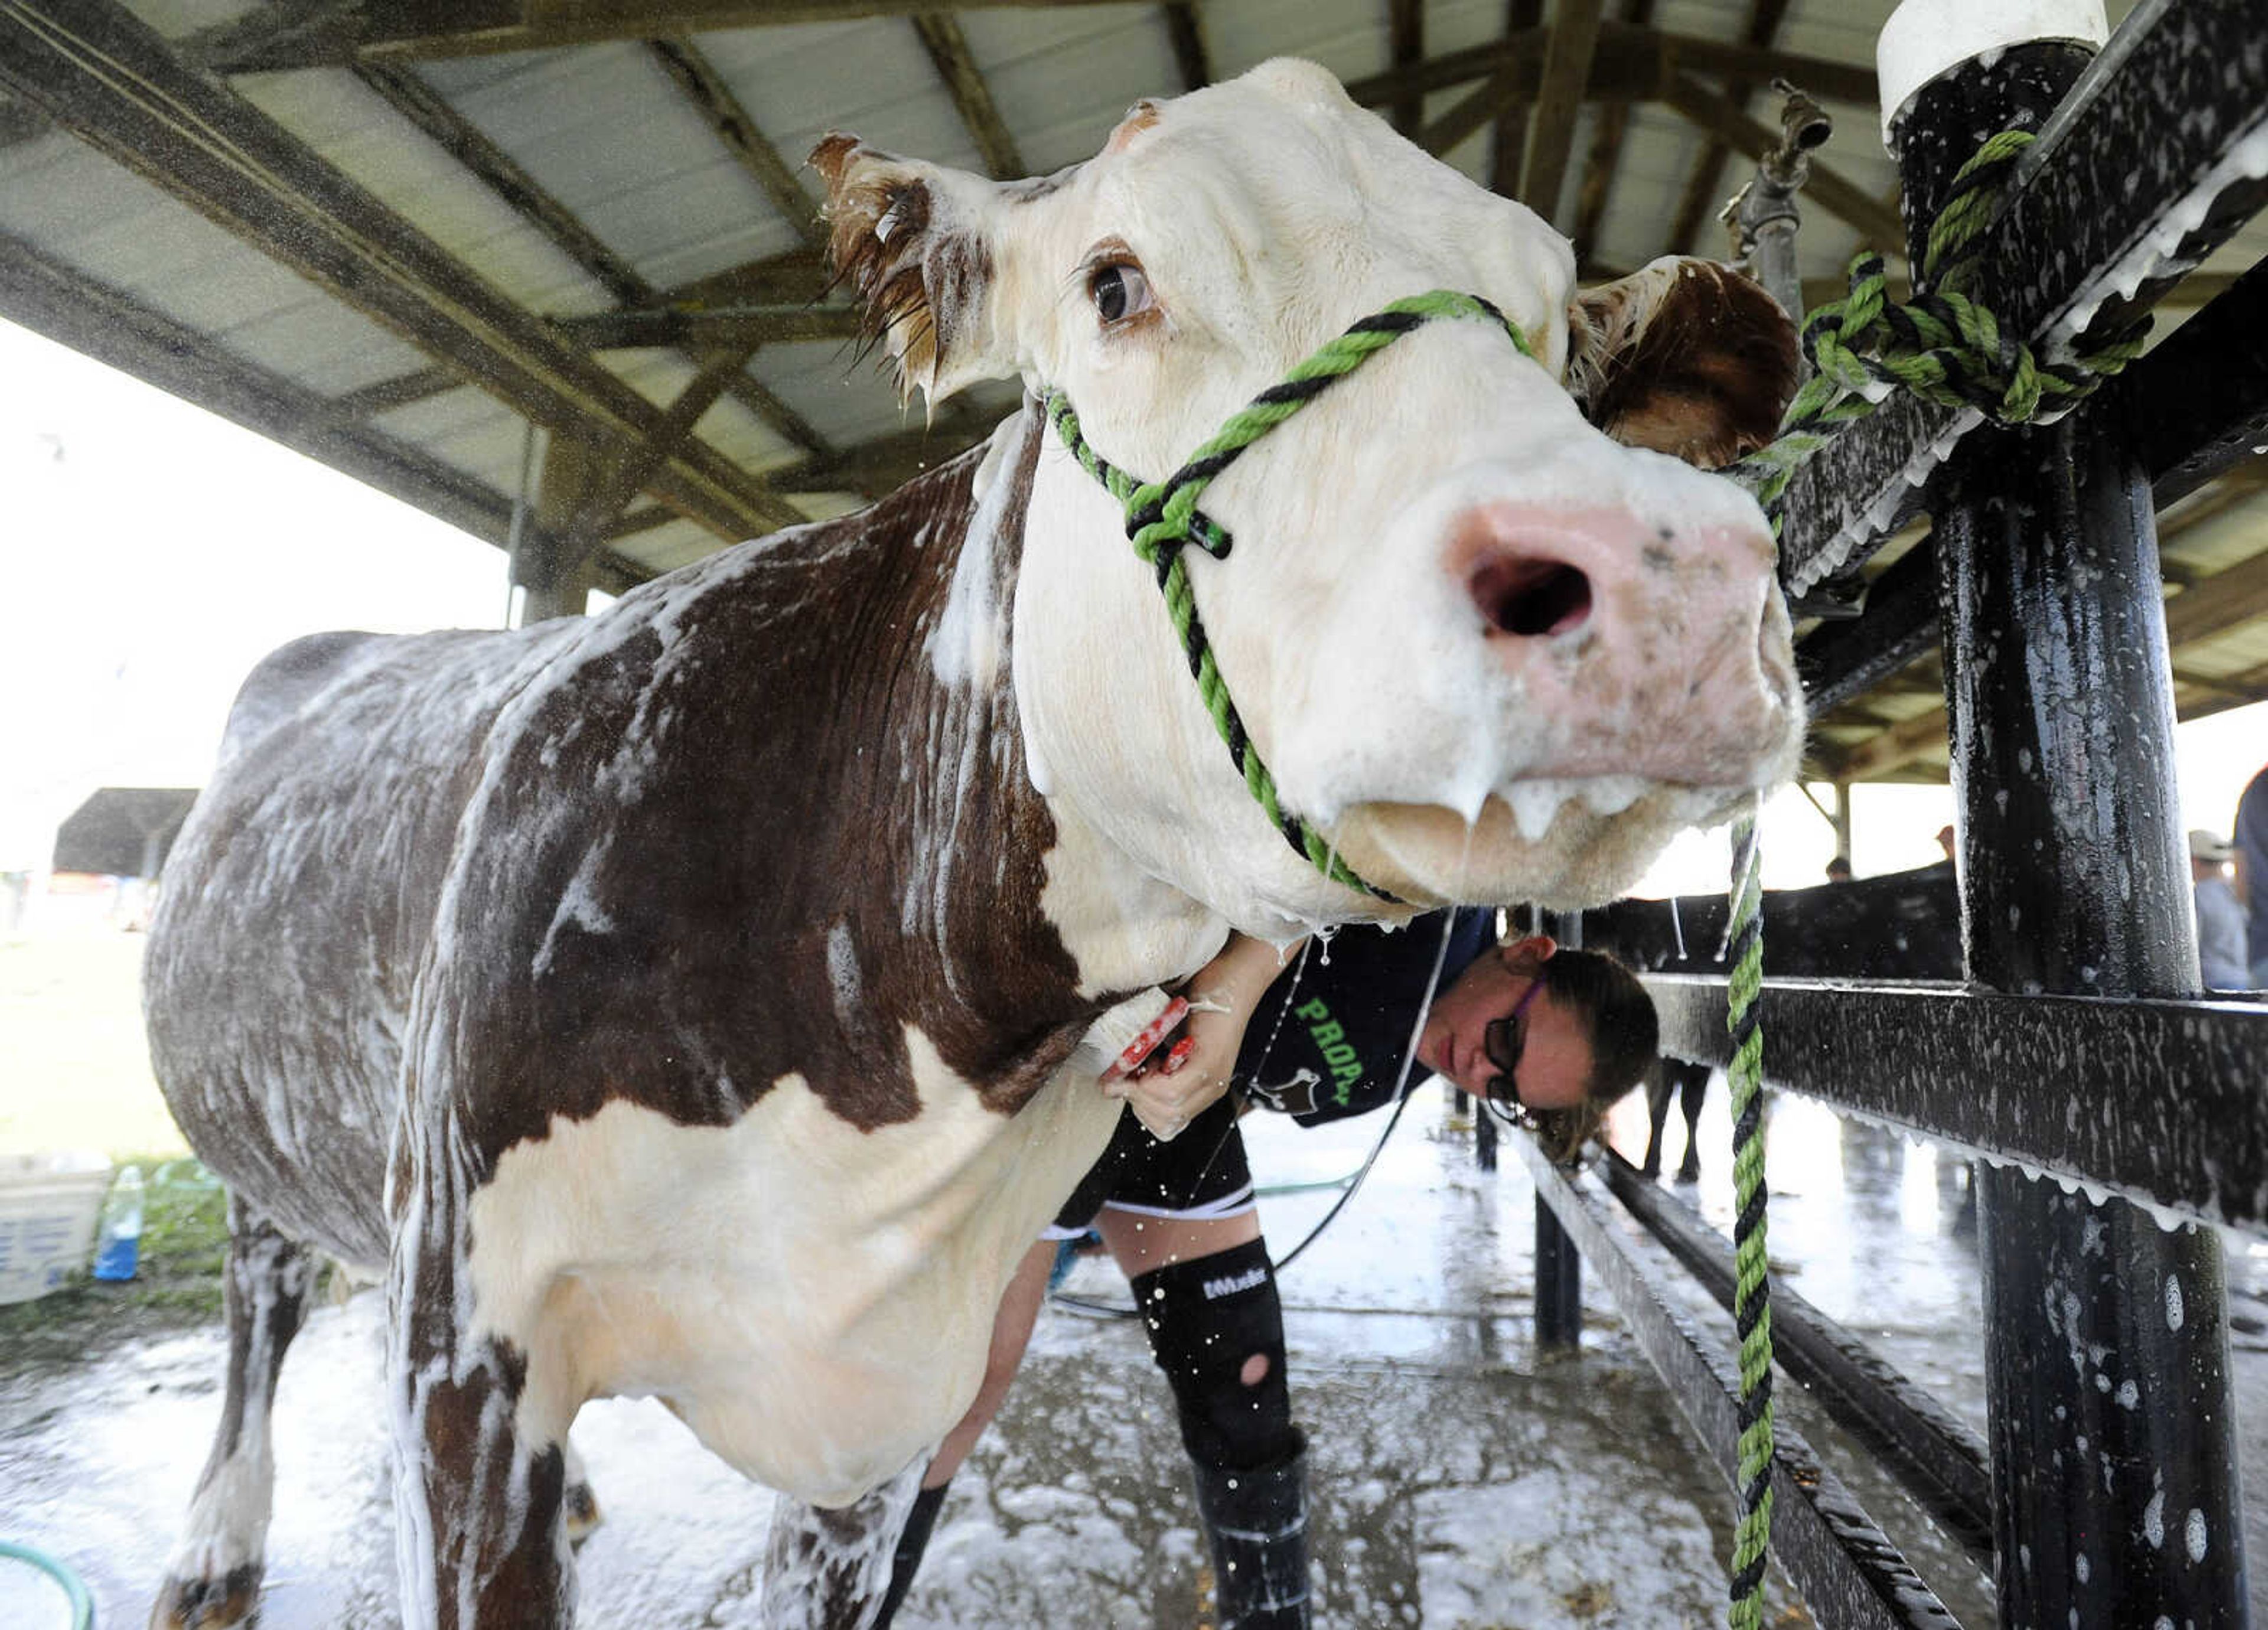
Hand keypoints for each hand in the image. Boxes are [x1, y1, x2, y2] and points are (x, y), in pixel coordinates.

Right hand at [1100, 932, 1301, 1140]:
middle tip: (1136, 1070)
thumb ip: (1151, 1064)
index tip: (1131, 1082)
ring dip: (1145, 1087)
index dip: (1142, 1108)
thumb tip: (1112, 1085)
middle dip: (1139, 1100)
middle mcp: (1210, 1091)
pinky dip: (1153, 1077)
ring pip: (1166, 1109)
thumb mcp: (1169, 1042)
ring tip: (1148, 1058)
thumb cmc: (1197, 1002)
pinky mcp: (1209, 1065)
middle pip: (1164, 1121)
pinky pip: (1171, 1091)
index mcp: (1202, 1090)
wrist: (1233, 978)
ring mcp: (1212, 1081)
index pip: (1166, 1125)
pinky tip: (1156, 1054)